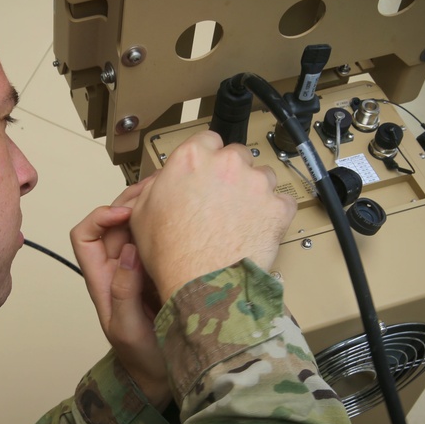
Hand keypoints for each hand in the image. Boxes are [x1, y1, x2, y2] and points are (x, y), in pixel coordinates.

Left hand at [70, 178, 170, 410]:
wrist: (161, 377)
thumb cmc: (140, 358)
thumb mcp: (126, 328)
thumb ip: (124, 290)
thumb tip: (128, 249)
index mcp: (101, 278)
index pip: (84, 236)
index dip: (100, 217)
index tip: (126, 215)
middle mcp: (118, 267)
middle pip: (113, 221)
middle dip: (131, 200)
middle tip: (159, 189)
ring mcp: (140, 267)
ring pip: (138, 225)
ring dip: (152, 206)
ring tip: (175, 192)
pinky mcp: (162, 268)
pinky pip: (160, 238)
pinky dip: (170, 222)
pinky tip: (189, 213)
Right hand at [130, 130, 295, 300]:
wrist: (201, 283)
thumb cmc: (172, 254)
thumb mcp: (141, 213)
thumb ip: (155, 186)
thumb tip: (163, 182)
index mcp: (192, 158)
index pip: (207, 140)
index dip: (206, 158)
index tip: (207, 173)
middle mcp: (227, 163)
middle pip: (237, 156)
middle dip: (231, 174)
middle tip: (221, 201)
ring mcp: (256, 184)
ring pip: (262, 176)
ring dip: (254, 192)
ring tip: (239, 219)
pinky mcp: (278, 207)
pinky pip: (282, 202)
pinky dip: (273, 214)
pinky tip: (256, 228)